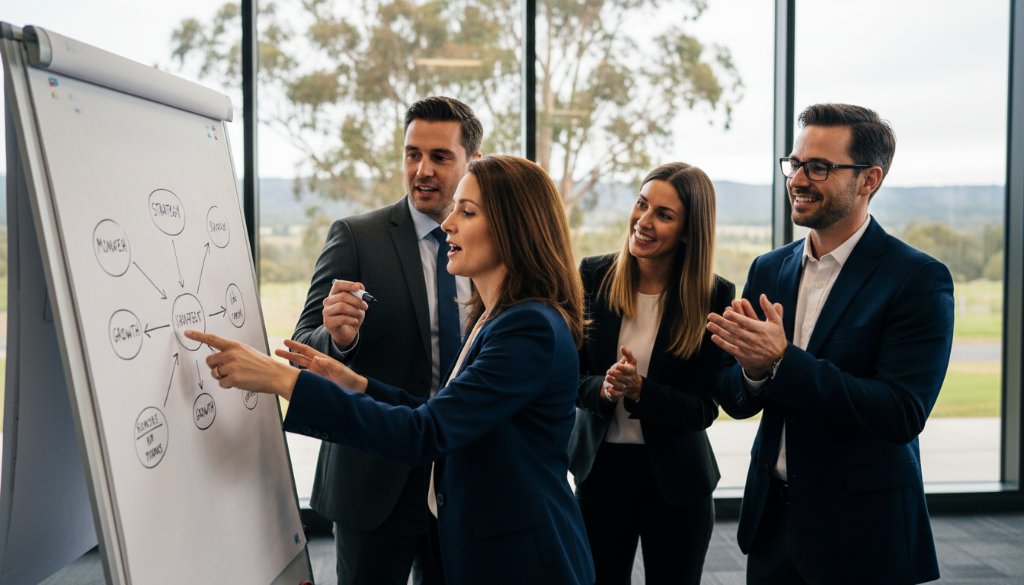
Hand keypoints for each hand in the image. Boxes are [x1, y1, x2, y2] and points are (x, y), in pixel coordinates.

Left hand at [184, 330, 298, 399]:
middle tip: (228, 370)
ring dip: (223, 377)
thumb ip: (231, 353)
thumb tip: (216, 361)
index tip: (186, 332)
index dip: (198, 336)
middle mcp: (232, 354)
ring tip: (238, 376)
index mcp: (235, 345)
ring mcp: (232, 366)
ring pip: (215, 373)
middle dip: (215, 367)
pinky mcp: (233, 379)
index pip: (212, 339)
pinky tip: (240, 382)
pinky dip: (228, 385)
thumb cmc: (262, 365)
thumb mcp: (247, 352)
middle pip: (209, 361)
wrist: (275, 375)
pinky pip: (221, 384)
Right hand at [276, 339, 366, 391]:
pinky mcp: (316, 381)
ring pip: (299, 368)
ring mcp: (315, 373)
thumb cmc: (348, 377)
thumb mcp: (339, 370)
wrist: (354, 388)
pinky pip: (303, 378)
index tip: (285, 341)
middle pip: (299, 357)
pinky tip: (288, 379)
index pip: (305, 350)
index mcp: (322, 359)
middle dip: (288, 354)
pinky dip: (296, 378)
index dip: (295, 345)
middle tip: (275, 351)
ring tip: (278, 365)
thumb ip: (329, 365)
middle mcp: (317, 365)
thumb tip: (316, 359)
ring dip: (290, 365)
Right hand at [322, 279, 368, 349]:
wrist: (347, 332)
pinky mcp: (328, 322)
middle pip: (342, 296)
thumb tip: (360, 286)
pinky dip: (352, 320)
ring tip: (359, 315)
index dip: (348, 284)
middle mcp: (328, 301)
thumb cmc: (352, 315)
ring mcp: (326, 312)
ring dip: (355, 311)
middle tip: (365, 306)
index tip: (358, 288)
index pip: (338, 284)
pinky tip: (355, 321)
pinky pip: (342, 318)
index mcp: (334, 294)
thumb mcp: (358, 304)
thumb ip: (359, 294)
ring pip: (341, 306)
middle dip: (357, 301)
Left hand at [603, 346, 642, 400]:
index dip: (622, 368)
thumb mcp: (631, 361)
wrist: (635, 384)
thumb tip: (622, 347)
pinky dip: (614, 393)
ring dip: (613, 382)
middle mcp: (629, 379)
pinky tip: (609, 390)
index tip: (617, 366)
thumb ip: (627, 354)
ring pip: (620, 386)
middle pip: (623, 378)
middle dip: (616, 375)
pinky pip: (618, 394)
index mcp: (632, 371)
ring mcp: (626, 386)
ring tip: (607, 378)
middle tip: (609, 372)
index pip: (628, 370)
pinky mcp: (622, 392)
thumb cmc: (630, 370)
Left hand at [706, 294, 787, 378]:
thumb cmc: (776, 337)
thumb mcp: (776, 322)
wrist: (777, 359)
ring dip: (719, 332)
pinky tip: (714, 337)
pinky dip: (722, 343)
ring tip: (709, 325)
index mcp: (761, 330)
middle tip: (710, 315)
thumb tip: (762, 295)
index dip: (736, 318)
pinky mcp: (744, 356)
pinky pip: (731, 349)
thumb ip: (769, 309)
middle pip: (735, 330)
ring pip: (731, 339)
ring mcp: (748, 348)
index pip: (747, 322)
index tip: (726, 312)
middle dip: (722, 323)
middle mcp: (754, 339)